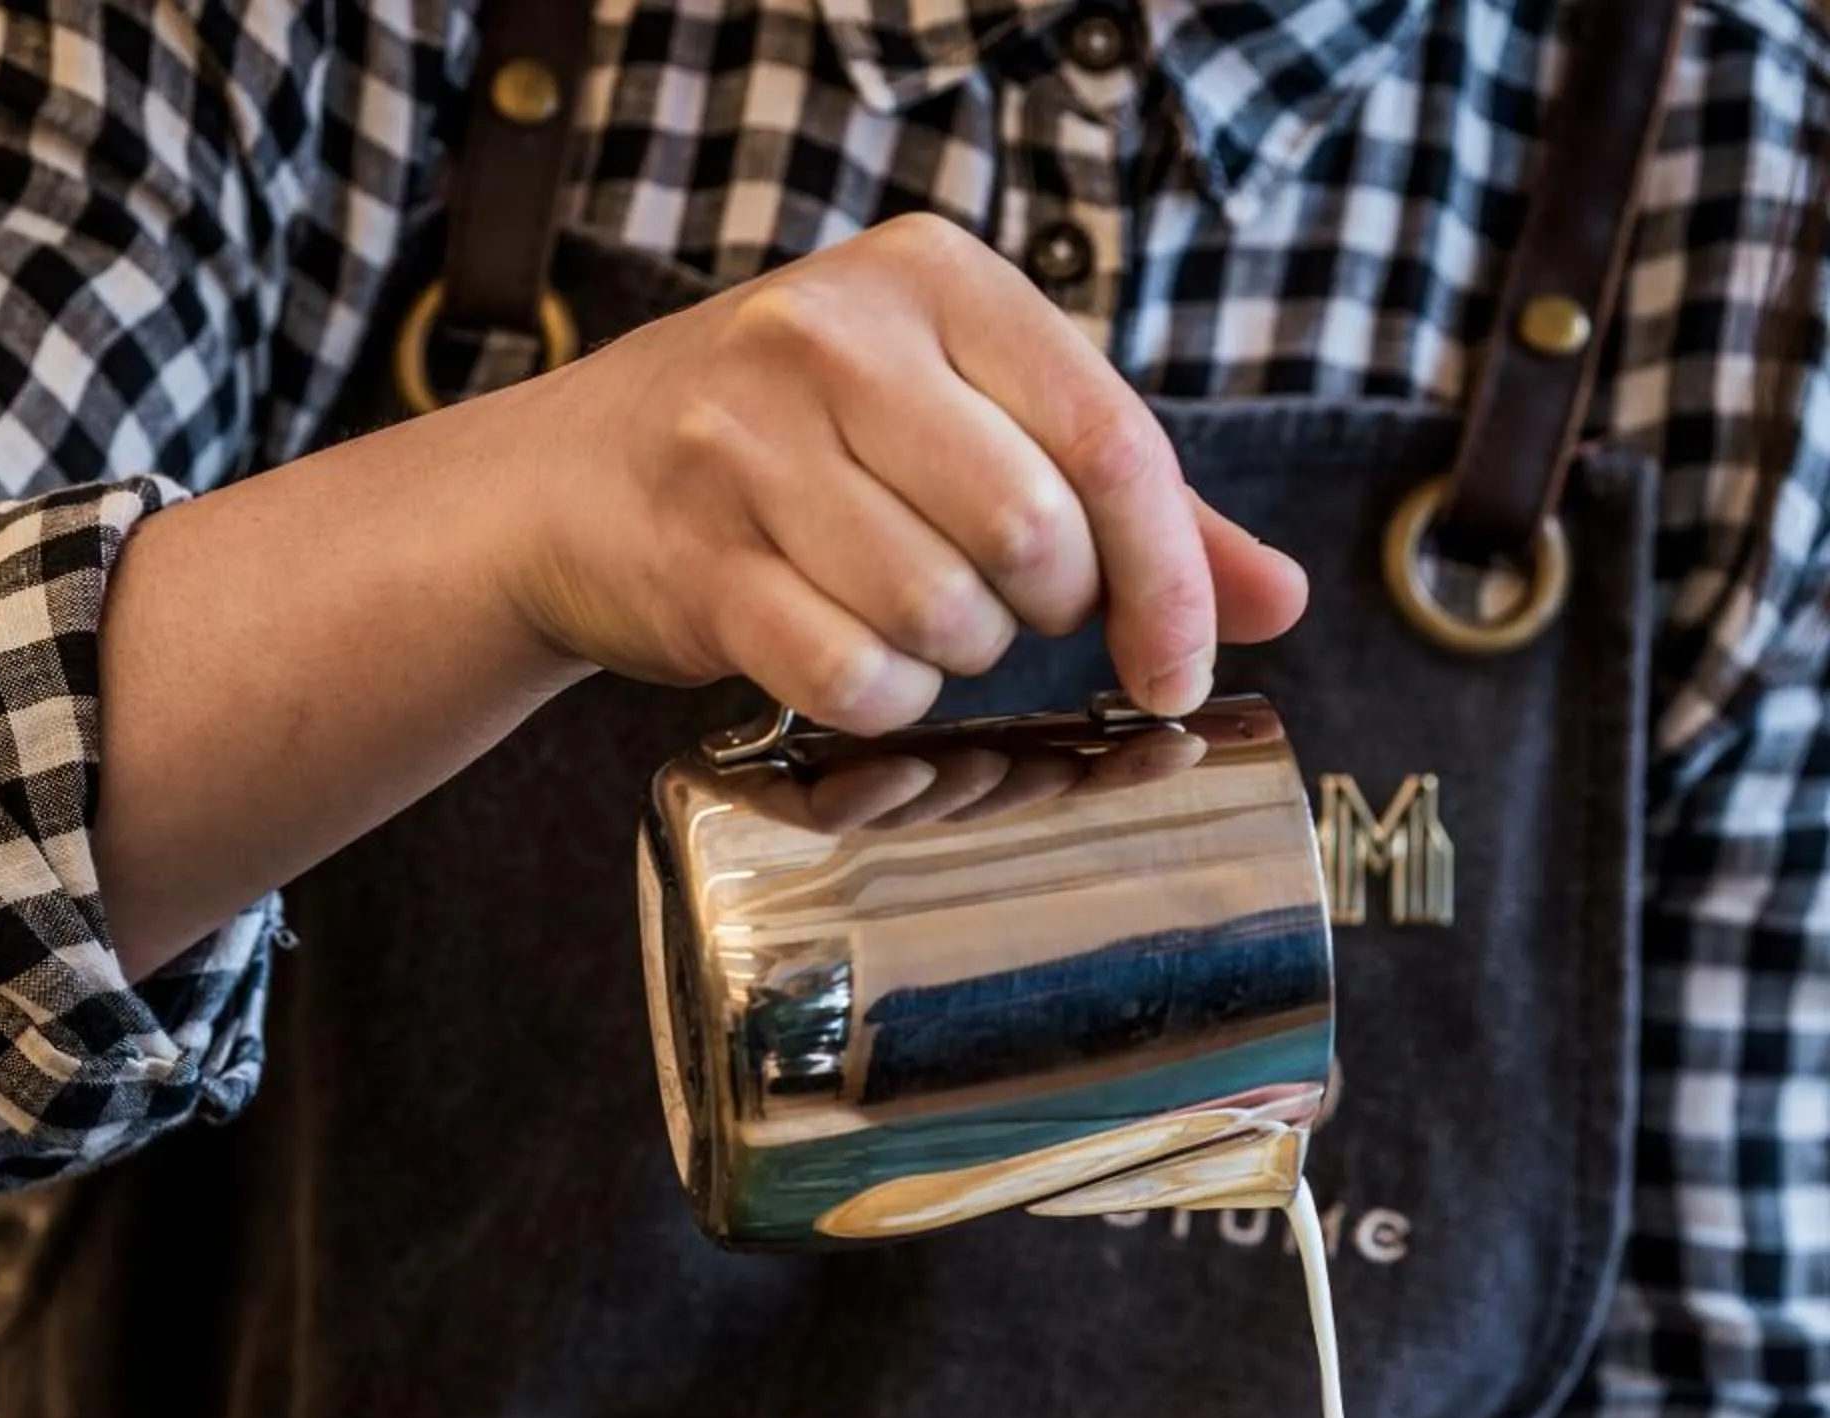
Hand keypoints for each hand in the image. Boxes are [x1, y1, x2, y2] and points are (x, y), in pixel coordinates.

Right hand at [499, 213, 1305, 729]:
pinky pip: (853, 677)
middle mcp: (835, 338)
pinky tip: (855, 666)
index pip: (1110, 441)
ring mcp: (750, 446)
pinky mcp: (696, 559)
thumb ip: (1126, 504)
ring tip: (911, 623)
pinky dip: (880, 702)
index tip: (1180, 670)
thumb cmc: (800, 454)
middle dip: (1045, 616)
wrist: (573, 483)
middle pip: (1034, 537)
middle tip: (1002, 613)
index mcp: (932, 280)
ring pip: (945, 615)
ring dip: (955, 661)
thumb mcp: (964, 423)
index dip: (1168, 581)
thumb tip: (1279, 600)